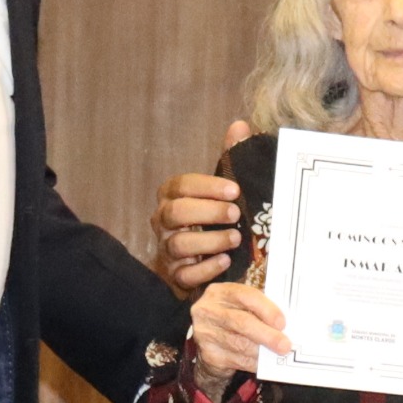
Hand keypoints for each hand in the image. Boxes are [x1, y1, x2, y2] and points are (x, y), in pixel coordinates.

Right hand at [154, 122, 253, 290]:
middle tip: (235, 213)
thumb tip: (240, 126)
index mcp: (171, 196)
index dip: (206, 186)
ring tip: (235, 238)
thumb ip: (228, 159)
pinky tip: (225, 262)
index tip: (235, 189)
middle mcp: (163, 222)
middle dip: (207, 212)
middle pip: (175, 213)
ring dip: (209, 241)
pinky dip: (205, 269)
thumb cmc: (207, 220)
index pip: (180, 185)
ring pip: (179, 244)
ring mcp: (166, 250)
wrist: (192, 263)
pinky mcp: (174, 277)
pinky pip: (184, 275)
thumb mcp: (217, 190)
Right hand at [187, 281, 291, 392]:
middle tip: (285, 345)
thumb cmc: (234, 317)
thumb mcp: (242, 306)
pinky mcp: (209, 355)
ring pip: (240, 344)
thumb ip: (260, 309)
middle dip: (267, 335)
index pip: (245, 296)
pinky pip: (237, 360)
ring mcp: (206, 333)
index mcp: (221, 292)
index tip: (282, 323)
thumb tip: (286, 325)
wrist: (210, 341)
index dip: (266, 309)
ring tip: (278, 354)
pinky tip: (265, 363)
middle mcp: (209, 310)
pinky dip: (254, 363)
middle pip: (242, 322)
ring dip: (263, 351)